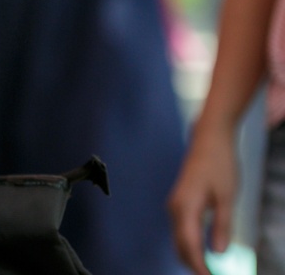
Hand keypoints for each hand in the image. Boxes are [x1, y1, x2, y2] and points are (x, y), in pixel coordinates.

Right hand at [170, 122, 238, 274]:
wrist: (209, 138)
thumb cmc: (220, 164)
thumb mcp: (226, 197)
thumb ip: (221, 226)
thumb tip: (219, 253)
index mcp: (185, 207)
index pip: (190, 246)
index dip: (199, 267)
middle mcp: (175, 208)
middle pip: (180, 246)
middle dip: (194, 265)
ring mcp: (175, 205)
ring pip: (180, 239)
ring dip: (192, 257)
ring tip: (210, 270)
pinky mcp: (180, 203)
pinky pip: (182, 230)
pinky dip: (191, 245)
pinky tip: (205, 252)